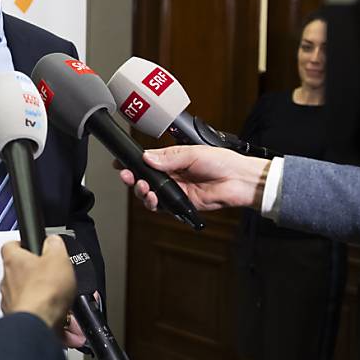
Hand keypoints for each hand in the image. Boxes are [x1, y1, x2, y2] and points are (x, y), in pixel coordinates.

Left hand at [0, 236, 76, 339]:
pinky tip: (59, 318)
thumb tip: (53, 240)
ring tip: (59, 300)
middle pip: (19, 272)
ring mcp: (11, 301)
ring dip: (40, 297)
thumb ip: (55, 245)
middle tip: (51, 276)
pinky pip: (31, 314)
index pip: (10, 246)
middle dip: (35, 275)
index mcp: (14, 261)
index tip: (29, 246)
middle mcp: (7, 281)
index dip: (21, 245)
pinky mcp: (18, 319)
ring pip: (26, 295)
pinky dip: (44, 315)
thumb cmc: (44, 292)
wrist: (39, 325)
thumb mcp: (58, 258)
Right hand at [116, 145, 269, 211]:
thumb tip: (147, 158)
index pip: (146, 161)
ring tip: (144, 188)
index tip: (120, 163)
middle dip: (133, 178)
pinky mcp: (181, 204)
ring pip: (150, 194)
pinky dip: (154, 204)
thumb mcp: (193, 153)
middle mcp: (171, 175)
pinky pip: (162, 206)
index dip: (132, 163)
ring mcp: (175, 190)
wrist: (239, 180)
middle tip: (128, 176)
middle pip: (144, 178)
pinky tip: (154, 198)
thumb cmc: (222, 161)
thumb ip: (169, 158)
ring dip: (142, 192)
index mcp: (172, 159)